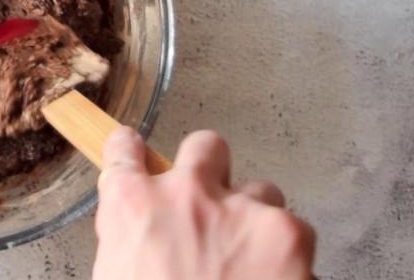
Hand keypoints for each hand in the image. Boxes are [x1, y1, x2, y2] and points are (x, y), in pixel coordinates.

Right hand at [94, 128, 314, 279]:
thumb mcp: (116, 278)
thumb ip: (132, 249)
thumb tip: (147, 245)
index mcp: (132, 207)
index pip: (124, 150)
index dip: (130, 152)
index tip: (135, 154)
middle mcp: (187, 194)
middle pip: (205, 146)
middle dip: (210, 171)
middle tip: (213, 210)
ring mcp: (243, 210)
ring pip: (262, 191)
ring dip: (257, 222)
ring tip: (253, 268)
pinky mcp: (291, 237)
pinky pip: (298, 233)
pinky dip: (292, 262)